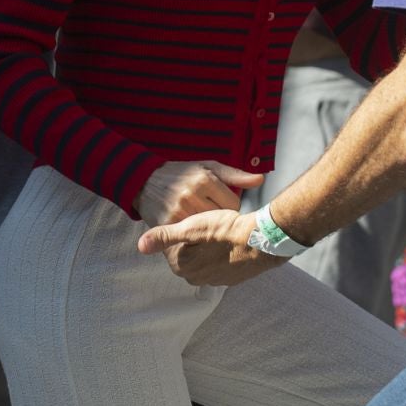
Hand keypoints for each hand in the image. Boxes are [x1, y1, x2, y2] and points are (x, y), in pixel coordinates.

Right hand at [136, 159, 264, 227]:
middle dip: (222, 221)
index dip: (232, 208)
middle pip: (222, 219)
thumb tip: (260, 179)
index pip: (234, 204)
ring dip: (210, 231)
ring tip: (206, 225)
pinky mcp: (169, 224)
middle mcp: (192, 195)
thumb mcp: (208, 167)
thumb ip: (235, 175)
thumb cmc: (181, 173)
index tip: (226, 208)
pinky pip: (191, 238)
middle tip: (216, 218)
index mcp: (205, 180)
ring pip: (208, 231)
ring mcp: (179, 211)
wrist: (145, 181)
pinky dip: (195, 238)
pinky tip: (194, 233)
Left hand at [136, 208, 280, 286]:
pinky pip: (224, 263)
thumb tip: (141, 245)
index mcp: (183, 268)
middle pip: (189, 254)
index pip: (172, 248)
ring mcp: (218, 280)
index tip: (192, 220)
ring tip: (221, 230)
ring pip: (207, 258)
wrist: (262, 240)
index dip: (181, 231)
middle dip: (195, 240)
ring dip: (211, 246)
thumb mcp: (190, 227)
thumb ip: (165, 237)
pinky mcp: (235, 278)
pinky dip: (226, 252)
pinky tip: (232, 239)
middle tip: (208, 223)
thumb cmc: (225, 230)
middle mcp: (198, 279)